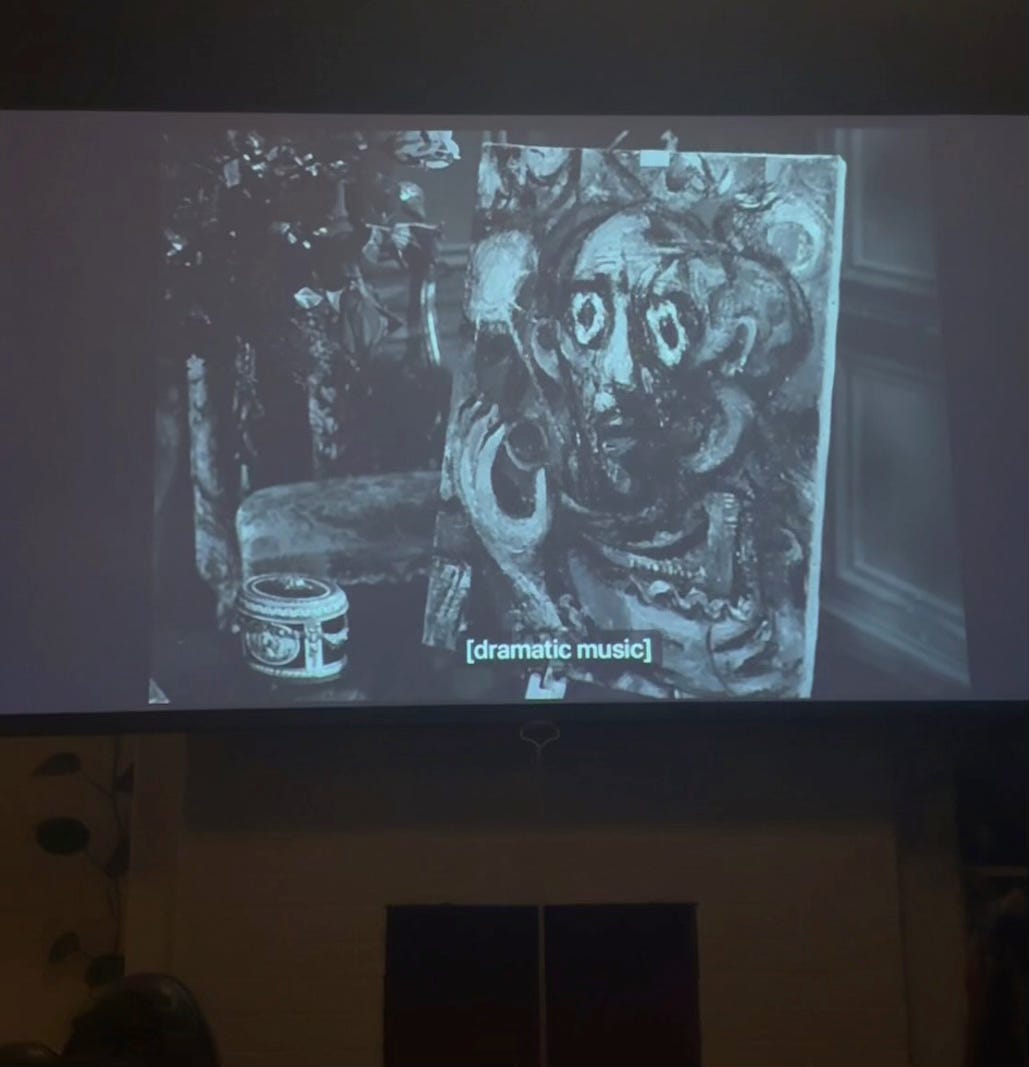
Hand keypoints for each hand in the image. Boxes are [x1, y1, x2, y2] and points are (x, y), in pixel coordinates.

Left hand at [451, 397, 552, 570]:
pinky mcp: (470, 495)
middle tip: (493, 407)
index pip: (480, 468)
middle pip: (465, 458)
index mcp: (484, 509)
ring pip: (458, 458)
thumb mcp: (543, 525)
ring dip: (467, 430)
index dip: (490, 444)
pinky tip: (471, 420)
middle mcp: (470, 502)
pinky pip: (461, 463)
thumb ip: (545, 500)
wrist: (516, 569)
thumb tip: (544, 469)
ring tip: (479, 404)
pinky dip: (466, 440)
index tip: (504, 425)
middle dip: (477, 429)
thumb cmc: (532, 548)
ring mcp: (467, 498)